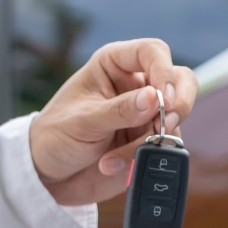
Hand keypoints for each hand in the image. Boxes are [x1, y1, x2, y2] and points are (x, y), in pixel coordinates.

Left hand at [29, 38, 198, 205]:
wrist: (48, 175)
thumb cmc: (55, 136)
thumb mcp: (82, 121)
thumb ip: (119, 110)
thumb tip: (154, 98)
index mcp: (114, 65)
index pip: (152, 52)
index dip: (163, 71)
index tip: (162, 99)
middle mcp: (135, 86)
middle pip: (180, 79)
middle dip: (179, 102)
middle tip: (165, 124)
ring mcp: (145, 115)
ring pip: (175, 117)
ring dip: (154, 139)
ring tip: (115, 156)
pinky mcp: (148, 142)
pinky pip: (165, 147)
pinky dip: (145, 158)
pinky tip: (113, 165)